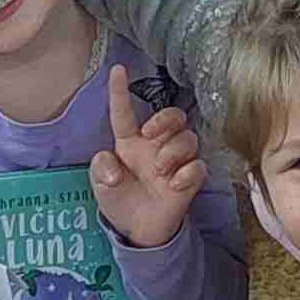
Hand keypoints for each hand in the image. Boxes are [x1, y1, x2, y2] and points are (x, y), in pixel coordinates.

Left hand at [90, 63, 204, 252]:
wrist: (139, 230)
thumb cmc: (120, 200)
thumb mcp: (101, 186)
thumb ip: (100, 170)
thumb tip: (113, 165)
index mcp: (130, 142)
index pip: (125, 113)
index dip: (120, 91)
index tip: (118, 69)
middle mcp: (155, 146)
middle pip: (172, 116)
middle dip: (165, 119)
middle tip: (150, 135)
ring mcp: (175, 161)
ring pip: (188, 138)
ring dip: (173, 151)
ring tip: (160, 171)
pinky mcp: (190, 179)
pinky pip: (198, 166)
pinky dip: (188, 173)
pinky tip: (175, 185)